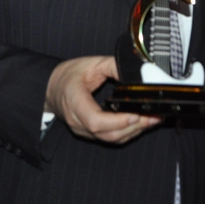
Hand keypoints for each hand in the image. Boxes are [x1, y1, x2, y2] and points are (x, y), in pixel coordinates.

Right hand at [44, 56, 160, 143]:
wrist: (51, 88)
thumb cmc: (68, 76)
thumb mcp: (91, 64)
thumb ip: (113, 66)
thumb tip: (136, 72)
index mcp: (74, 101)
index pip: (95, 120)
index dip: (117, 121)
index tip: (135, 114)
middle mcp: (77, 121)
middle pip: (107, 134)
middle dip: (133, 127)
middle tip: (153, 116)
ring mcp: (82, 130)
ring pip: (110, 139)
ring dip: (134, 131)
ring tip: (152, 119)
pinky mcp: (89, 134)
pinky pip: (110, 138)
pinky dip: (127, 133)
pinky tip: (140, 123)